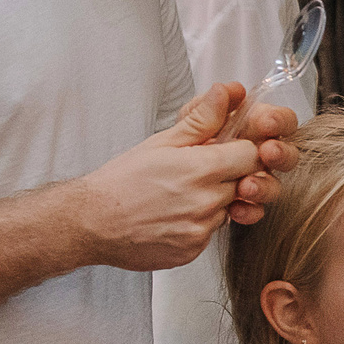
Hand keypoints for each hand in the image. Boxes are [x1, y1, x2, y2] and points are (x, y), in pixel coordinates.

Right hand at [69, 84, 296, 270]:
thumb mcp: (162, 142)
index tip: (228, 150)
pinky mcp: (193, 250)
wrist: (91, 222)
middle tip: (197, 172)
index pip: (253, 155)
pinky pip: (210, 232)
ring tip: (180, 195)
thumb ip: (202, 119)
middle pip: (245, 183)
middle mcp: (206, 202)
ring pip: (227, 209)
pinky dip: (198, 223)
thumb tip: (228, 93)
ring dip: (214, 201)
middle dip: (228, 175)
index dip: (242, 150)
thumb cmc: (121, 181)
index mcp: (201, 169)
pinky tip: (174, 215)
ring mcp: (201, 230)